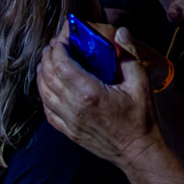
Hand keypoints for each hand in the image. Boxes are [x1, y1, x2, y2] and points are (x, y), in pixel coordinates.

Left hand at [37, 26, 159, 170]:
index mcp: (90, 93)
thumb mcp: (141, 82)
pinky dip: (44, 94)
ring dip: (42, 73)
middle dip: (49, 56)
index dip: (59, 46)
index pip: (62, 63)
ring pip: (44, 92)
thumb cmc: (141, 118)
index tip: (63, 36)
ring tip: (48, 60)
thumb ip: (129, 54)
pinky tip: (48, 86)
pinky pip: (47, 110)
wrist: (137, 151)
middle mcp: (74, 107)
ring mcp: (69, 121)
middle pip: (49, 75)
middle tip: (56, 44)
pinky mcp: (68, 131)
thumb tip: (121, 32)